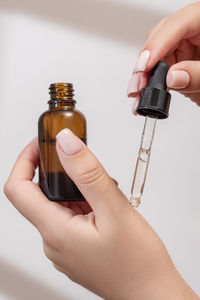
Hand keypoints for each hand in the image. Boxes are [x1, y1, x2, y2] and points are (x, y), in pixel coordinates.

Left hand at [4, 130, 197, 299]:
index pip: (18, 188)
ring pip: (59, 204)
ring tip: (105, 190)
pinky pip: (70, 216)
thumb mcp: (115, 209)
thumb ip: (88, 173)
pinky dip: (83, 203)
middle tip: (84, 162)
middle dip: (62, 173)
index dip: (25, 160)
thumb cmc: (138, 263)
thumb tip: (66, 144)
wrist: (151, 293)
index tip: (42, 145)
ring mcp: (64, 246)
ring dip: (77, 189)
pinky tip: (104, 206)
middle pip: (41, 194)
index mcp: (55, 231)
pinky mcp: (74, 247)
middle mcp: (54, 241)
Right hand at [127, 2, 199, 113]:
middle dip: (146, 64)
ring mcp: (186, 47)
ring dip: (144, 78)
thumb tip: (173, 77)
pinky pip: (160, 71)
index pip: (178, 24)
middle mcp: (194, 32)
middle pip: (161, 39)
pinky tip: (145, 95)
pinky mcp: (180, 63)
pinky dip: (151, 85)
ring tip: (138, 94)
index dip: (158, 44)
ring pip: (156, 57)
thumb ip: (199, 75)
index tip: (146, 65)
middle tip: (139, 84)